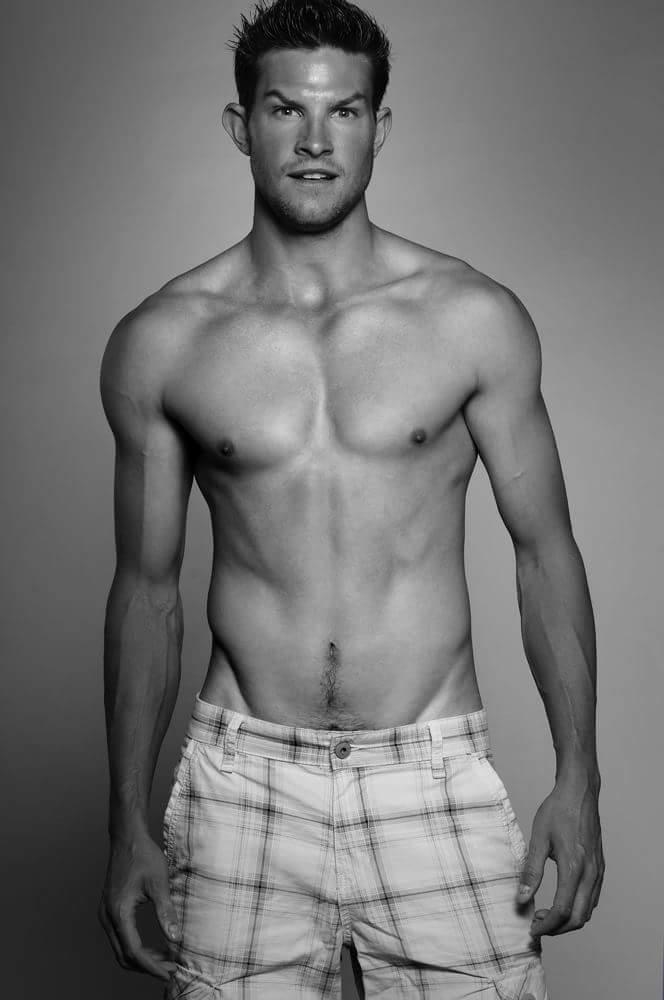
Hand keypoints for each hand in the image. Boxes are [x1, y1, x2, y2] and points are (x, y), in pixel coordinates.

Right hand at [98, 828, 178, 980]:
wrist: (127, 837)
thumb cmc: (143, 856)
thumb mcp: (159, 883)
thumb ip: (166, 912)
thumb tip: (176, 939)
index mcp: (118, 912)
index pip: (134, 951)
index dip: (152, 966)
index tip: (170, 972)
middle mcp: (107, 917)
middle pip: (124, 956)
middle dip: (147, 966)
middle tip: (171, 968)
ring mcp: (106, 914)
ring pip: (120, 949)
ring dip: (142, 958)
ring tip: (166, 958)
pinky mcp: (109, 910)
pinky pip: (120, 937)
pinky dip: (136, 946)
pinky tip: (154, 945)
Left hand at [517, 772, 604, 935]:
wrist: (579, 792)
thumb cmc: (557, 810)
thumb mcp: (539, 838)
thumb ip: (531, 870)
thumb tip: (521, 898)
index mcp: (574, 867)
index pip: (564, 911)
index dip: (547, 926)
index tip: (532, 929)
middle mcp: (590, 873)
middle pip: (579, 918)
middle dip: (558, 928)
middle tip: (537, 924)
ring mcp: (598, 871)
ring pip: (588, 910)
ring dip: (568, 920)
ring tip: (546, 913)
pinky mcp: (600, 867)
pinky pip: (593, 898)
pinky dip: (579, 908)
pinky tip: (562, 900)